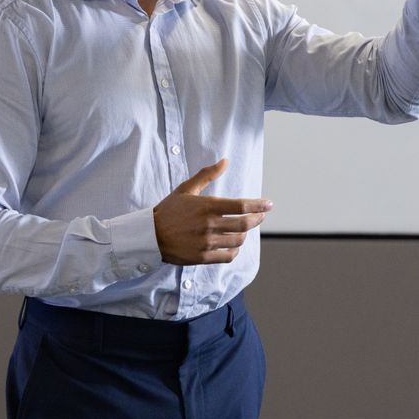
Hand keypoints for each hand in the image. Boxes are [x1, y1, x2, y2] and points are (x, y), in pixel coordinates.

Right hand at [152, 159, 272, 264]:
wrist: (149, 235)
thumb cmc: (169, 210)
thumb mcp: (186, 189)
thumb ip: (207, 175)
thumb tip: (225, 161)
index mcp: (207, 206)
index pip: (241, 205)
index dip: (259, 205)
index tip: (269, 205)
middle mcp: (209, 225)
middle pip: (245, 224)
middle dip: (257, 219)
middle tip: (261, 216)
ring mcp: (206, 242)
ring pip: (238, 241)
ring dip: (245, 234)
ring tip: (244, 229)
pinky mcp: (202, 257)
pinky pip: (228, 256)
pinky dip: (235, 251)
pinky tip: (234, 245)